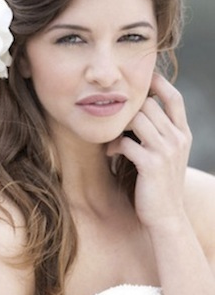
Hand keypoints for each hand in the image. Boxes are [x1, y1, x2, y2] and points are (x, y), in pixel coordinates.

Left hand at [107, 72, 191, 231]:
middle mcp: (178, 139)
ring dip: (118, 126)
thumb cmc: (157, 184)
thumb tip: (134, 112)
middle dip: (127, 110)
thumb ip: (157, 133)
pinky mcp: (151, 165)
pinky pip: (126, 142)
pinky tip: (110, 154)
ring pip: (137, 119)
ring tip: (111, 139)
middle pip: (149, 105)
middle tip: (112, 120)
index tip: (140, 78)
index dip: (158, 83)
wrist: (166, 216)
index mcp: (183, 134)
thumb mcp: (164, 154)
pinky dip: (113, 145)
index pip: (174, 98)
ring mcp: (166, 151)